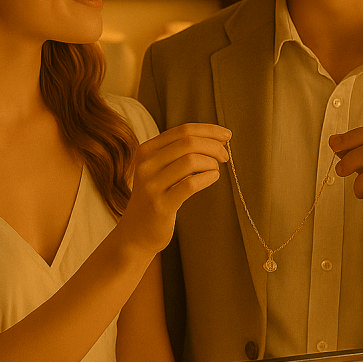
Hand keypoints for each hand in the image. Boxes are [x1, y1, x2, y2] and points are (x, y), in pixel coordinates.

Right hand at [121, 123, 230, 254]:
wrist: (136, 232)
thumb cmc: (157, 196)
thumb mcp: (161, 169)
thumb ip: (180, 152)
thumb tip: (218, 138)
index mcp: (146, 150)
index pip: (183, 130)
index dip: (209, 130)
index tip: (226, 135)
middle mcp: (146, 164)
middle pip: (188, 142)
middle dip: (213, 146)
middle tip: (224, 156)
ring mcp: (151, 185)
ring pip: (191, 160)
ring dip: (211, 163)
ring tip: (215, 170)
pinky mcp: (161, 205)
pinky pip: (191, 184)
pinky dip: (208, 177)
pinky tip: (213, 178)